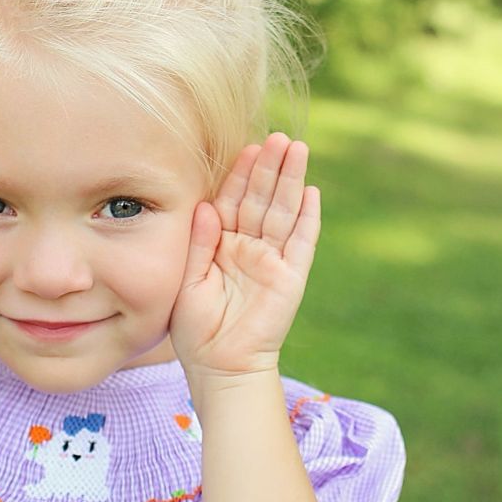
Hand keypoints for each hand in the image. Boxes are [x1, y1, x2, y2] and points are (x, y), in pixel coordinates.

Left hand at [169, 133, 320, 380]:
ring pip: (284, 212)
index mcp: (222, 245)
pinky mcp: (290, 277)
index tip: (247, 147)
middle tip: (278, 135)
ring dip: (291, 181)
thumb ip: (199, 243)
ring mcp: (273, 261)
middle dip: (270, 168)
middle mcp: (249, 247)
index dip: (241, 175)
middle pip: (263, 199)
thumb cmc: (195, 328)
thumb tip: (207, 206)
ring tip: (297, 149)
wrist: (218, 366)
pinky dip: (308, 219)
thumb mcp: (189, 279)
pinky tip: (312, 192)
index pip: (233, 201)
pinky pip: (302, 243)